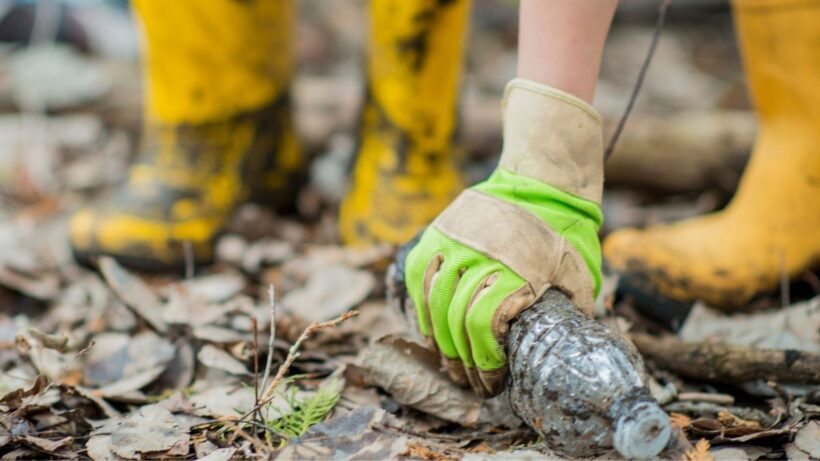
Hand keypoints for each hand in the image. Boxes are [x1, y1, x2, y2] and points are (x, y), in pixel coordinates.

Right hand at [404, 79, 604, 396]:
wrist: (540, 181)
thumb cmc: (562, 233)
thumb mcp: (578, 271)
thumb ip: (573, 307)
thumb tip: (573, 347)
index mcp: (517, 270)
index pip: (485, 325)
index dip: (483, 360)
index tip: (490, 381)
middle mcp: (481, 256)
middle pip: (457, 319)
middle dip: (460, 360)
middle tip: (468, 382)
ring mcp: (455, 242)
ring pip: (434, 301)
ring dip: (438, 339)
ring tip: (447, 363)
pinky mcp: (439, 233)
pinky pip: (421, 277)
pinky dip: (422, 307)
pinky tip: (430, 331)